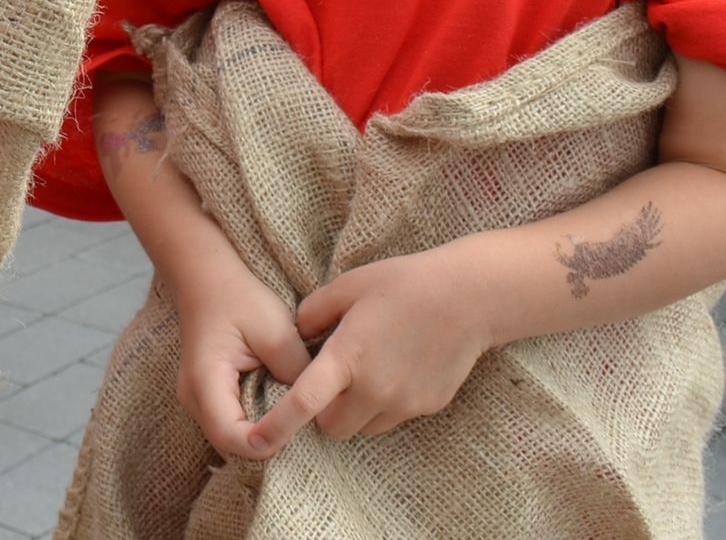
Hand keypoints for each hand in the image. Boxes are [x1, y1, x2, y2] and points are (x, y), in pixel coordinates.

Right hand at [172, 262, 311, 459]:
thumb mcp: (275, 329)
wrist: (208, 280)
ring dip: (260, 436)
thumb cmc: (239, 299)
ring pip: (230, 439)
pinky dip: (254, 424)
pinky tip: (277, 408)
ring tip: (291, 418)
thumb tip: (313, 406)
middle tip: (301, 427)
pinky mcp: (207, 398)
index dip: (266, 443)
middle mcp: (193, 398)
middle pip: (230, 444)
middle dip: (266, 444)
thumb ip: (295, 371)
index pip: (231, 435)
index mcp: (205, 380)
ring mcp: (197, 400)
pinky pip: (231, 425)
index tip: (296, 428)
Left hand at [241, 251, 489, 454]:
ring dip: (356, 412)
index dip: (278, 425)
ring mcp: (404, 402)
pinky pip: (395, 418)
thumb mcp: (347, 286)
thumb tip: (297, 335)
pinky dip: (386, 404)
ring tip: (367, 373)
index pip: (305, 403)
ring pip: (365, 428)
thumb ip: (312, 313)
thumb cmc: (402, 284)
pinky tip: (398, 369)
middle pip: (334, 428)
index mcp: (348, 358)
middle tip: (332, 381)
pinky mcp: (428, 406)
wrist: (467, 297)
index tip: (257, 440)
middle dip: (324, 413)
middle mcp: (375, 389)